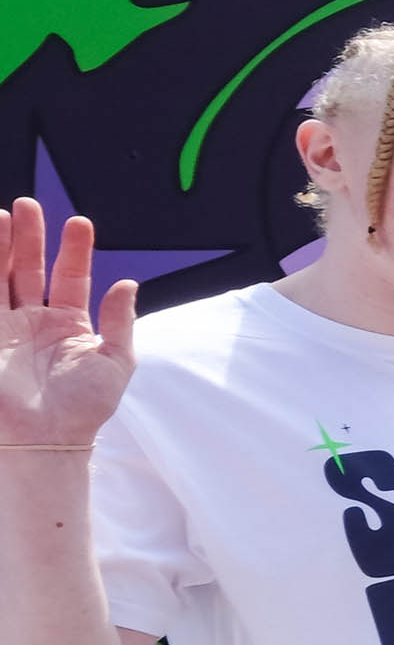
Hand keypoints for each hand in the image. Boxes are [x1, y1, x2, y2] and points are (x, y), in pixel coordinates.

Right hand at [0, 200, 136, 449]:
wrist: (46, 439)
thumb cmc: (83, 409)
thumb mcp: (116, 362)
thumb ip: (121, 321)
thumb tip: (129, 285)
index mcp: (68, 325)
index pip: (69, 277)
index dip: (73, 250)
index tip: (78, 223)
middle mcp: (34, 321)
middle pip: (28, 268)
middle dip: (29, 236)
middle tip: (29, 205)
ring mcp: (6, 327)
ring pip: (0, 276)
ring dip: (1, 245)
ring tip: (4, 214)